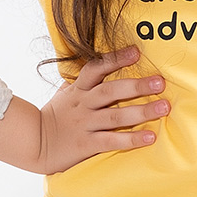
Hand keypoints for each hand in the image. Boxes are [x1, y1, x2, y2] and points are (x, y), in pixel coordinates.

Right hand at [0, 46, 168, 174]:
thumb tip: (96, 66)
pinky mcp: (86, 144)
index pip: (95, 69)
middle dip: (137, 86)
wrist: (33, 144)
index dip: (115, 59)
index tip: (136, 52)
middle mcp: (83, 105)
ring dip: (141, 111)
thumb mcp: (63, 95)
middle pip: (110, 91)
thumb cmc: (53, 118)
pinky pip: (111, 140)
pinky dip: (131, 139)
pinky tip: (150, 137)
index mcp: (78, 91)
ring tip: (164, 107)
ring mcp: (85, 124)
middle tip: (160, 82)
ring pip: (115, 116)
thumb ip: (80, 83)